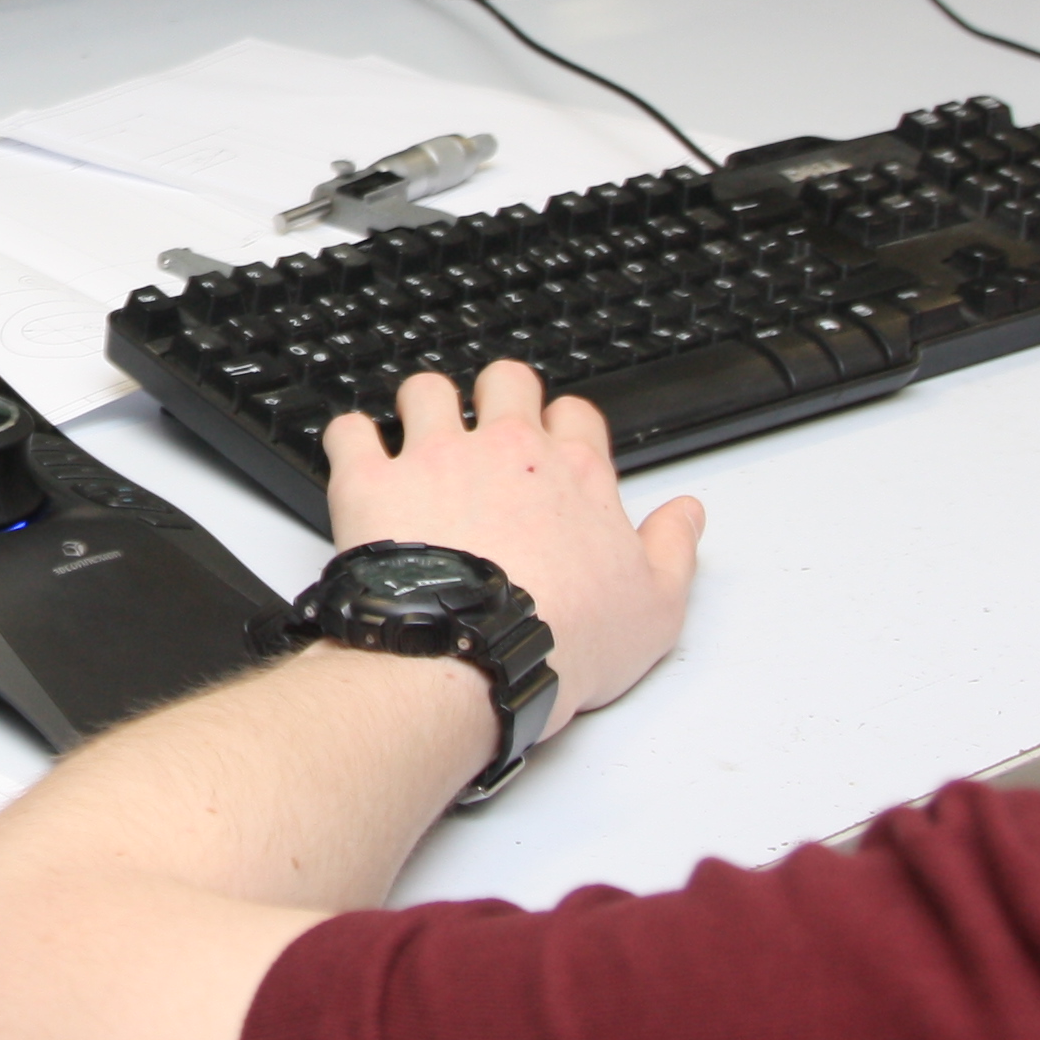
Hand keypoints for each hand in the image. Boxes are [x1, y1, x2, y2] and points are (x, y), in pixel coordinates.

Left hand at [318, 363, 705, 733]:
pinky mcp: (373, 482)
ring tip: (416, 438)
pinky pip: (351, 431)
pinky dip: (350, 439)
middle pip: (505, 380)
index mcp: (574, 476)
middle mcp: (508, 451)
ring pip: (427, 390)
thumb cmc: (561, 640)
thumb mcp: (655, 609)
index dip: (563, 427)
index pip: (576, 417)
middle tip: (485, 428)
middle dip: (496, 394)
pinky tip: (357, 458)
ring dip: (422, 407)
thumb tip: (688, 515)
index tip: (554, 449)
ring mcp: (437, 459)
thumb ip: (673, 550)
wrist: (478, 658)